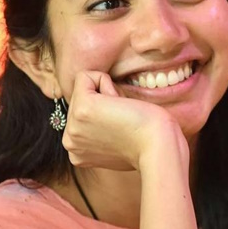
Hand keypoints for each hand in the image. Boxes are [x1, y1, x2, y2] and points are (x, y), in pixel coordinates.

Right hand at [63, 71, 184, 170]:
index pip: (82, 115)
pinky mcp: (81, 108)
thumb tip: (99, 113)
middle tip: (124, 123)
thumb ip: (98, 133)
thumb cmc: (147, 144)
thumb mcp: (113, 144)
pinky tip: (119, 104)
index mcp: (75, 152)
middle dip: (104, 103)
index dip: (104, 115)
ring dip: (107, 95)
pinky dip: (105, 81)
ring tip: (122, 116)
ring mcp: (73, 126)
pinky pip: (86, 76)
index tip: (122, 131)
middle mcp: (69, 141)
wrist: (158, 147)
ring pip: (83, 88)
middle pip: (80, 100)